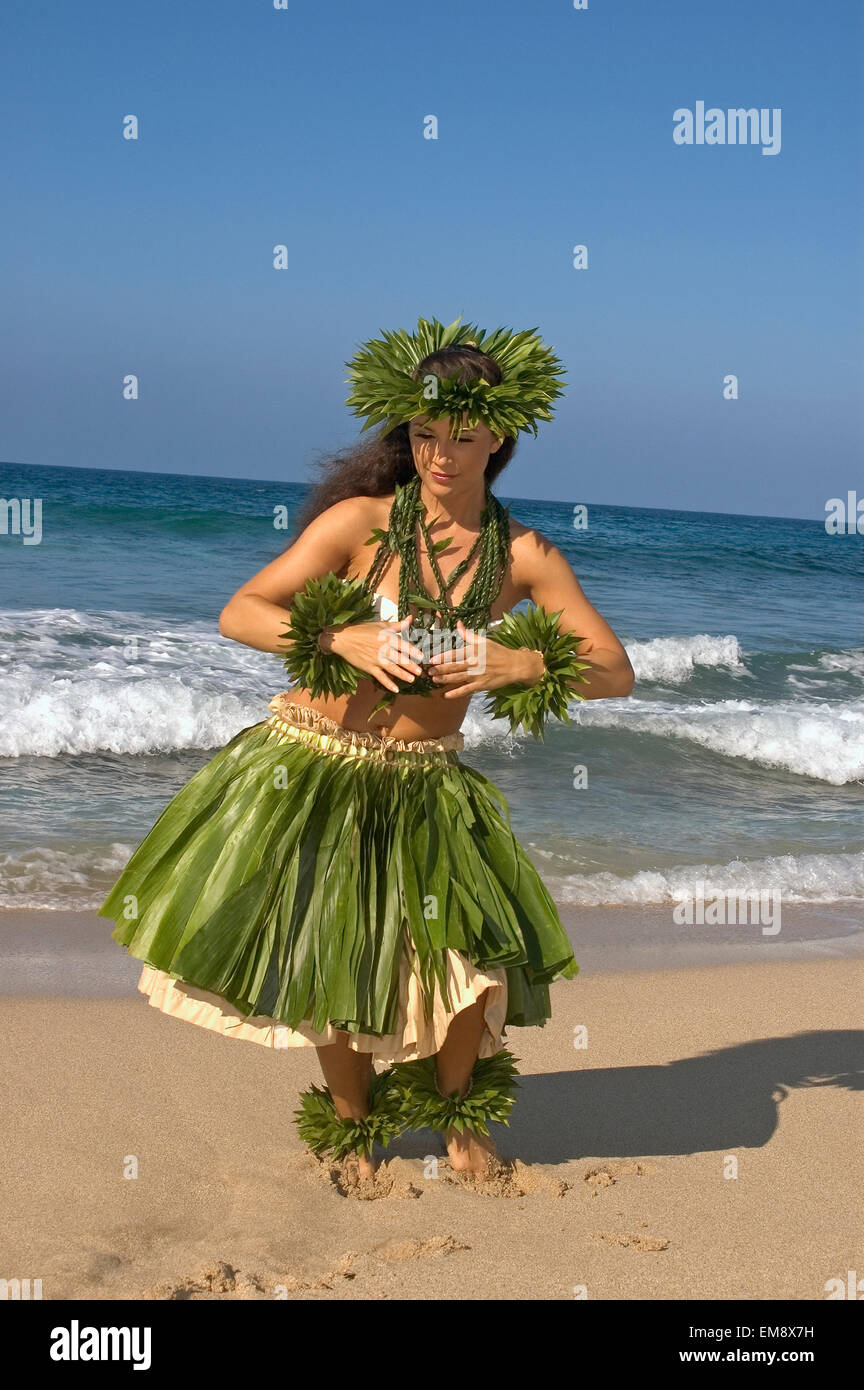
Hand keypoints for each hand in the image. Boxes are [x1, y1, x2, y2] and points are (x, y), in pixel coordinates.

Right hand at [320, 616, 425, 693]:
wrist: (344, 639)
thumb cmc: (363, 630)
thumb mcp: (381, 625)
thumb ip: (398, 625)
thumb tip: (411, 618)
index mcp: (387, 637)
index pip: (403, 645)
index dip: (413, 651)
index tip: (422, 657)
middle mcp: (383, 649)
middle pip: (399, 658)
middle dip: (410, 666)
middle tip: (420, 672)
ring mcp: (375, 659)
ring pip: (392, 668)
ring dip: (402, 675)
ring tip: (411, 680)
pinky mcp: (369, 667)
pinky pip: (380, 677)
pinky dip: (388, 683)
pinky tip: (395, 689)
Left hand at [428, 620, 544, 698]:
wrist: (514, 665)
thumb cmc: (498, 652)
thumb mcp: (483, 641)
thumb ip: (468, 634)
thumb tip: (458, 623)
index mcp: (473, 650)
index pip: (454, 653)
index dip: (441, 656)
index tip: (430, 659)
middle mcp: (474, 662)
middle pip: (453, 666)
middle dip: (439, 669)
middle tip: (427, 671)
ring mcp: (477, 675)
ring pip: (457, 678)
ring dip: (444, 679)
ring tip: (433, 680)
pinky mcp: (481, 685)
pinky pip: (466, 690)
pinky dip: (456, 693)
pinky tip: (446, 695)